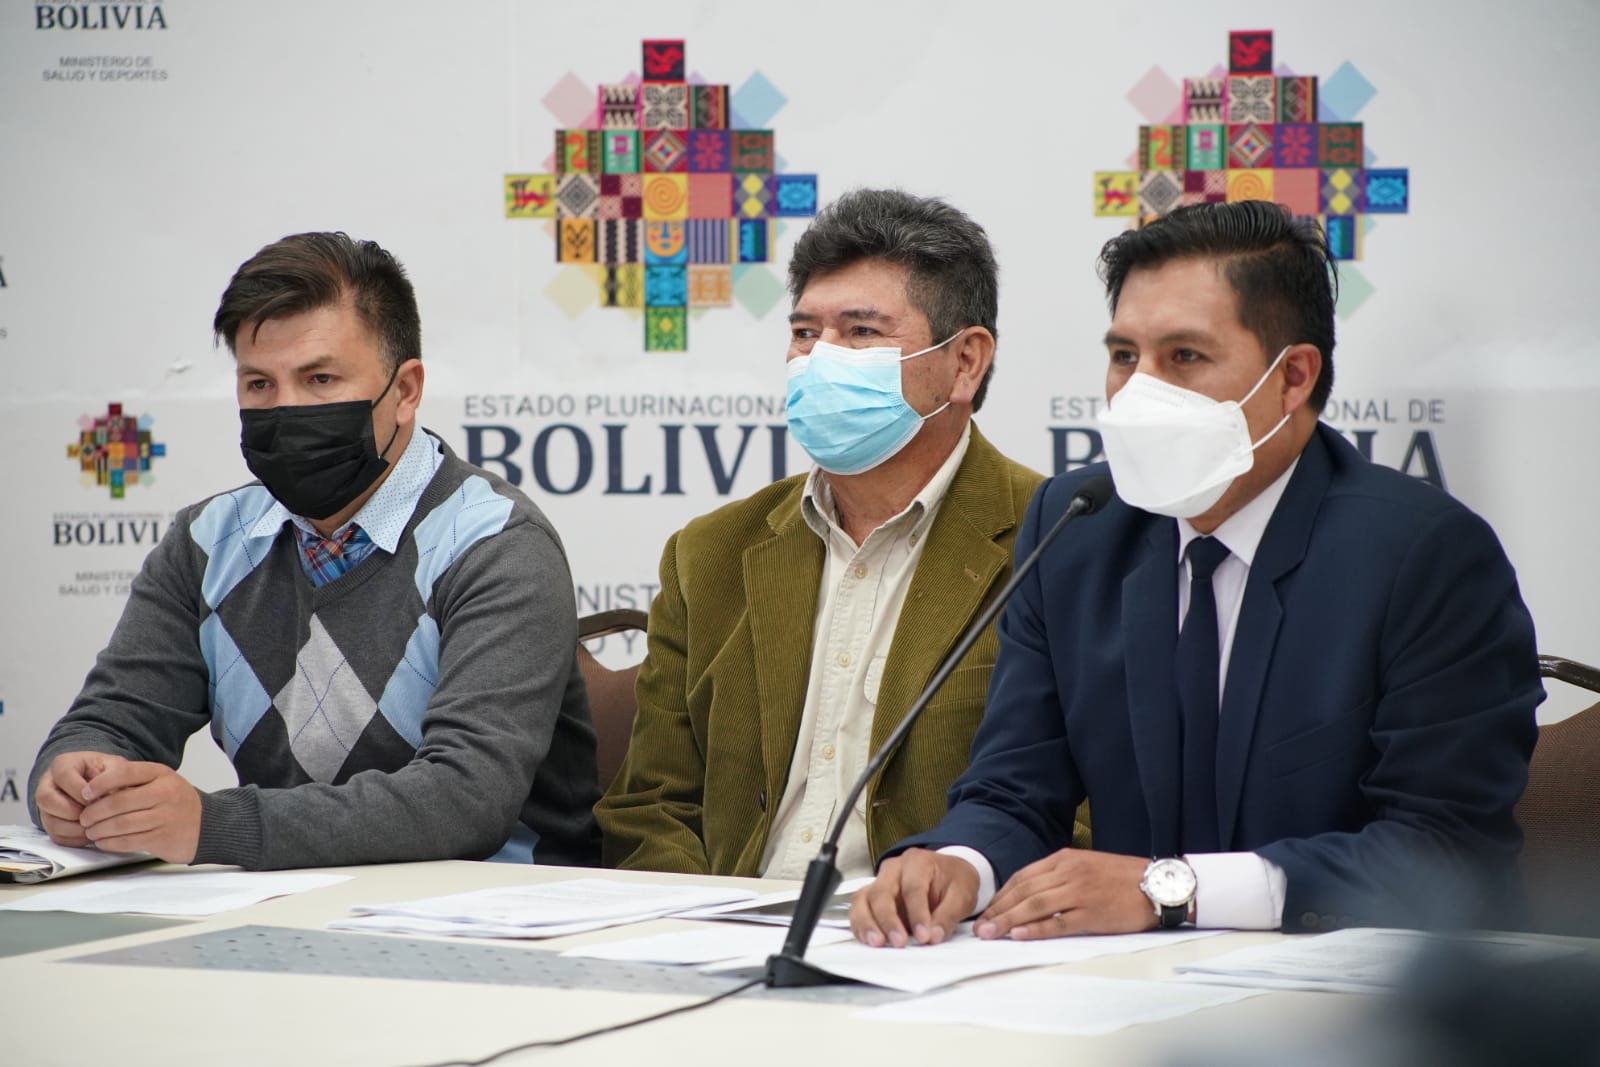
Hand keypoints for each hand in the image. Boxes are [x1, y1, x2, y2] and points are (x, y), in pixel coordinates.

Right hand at [34, 751, 120, 846]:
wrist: (104, 784)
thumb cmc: (107, 774)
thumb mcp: (114, 766)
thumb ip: (113, 776)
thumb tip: (108, 796)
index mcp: (62, 765)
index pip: (64, 776)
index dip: (81, 790)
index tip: (98, 797)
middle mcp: (48, 785)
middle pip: (47, 800)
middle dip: (73, 811)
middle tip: (95, 814)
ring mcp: (47, 807)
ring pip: (51, 822)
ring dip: (76, 828)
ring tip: (97, 825)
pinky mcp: (51, 824)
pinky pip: (57, 837)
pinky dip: (76, 839)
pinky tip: (93, 833)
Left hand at [77, 760, 201, 863]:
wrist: (206, 824)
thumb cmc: (176, 802)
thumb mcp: (161, 781)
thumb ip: (133, 782)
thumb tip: (94, 791)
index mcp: (161, 774)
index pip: (124, 773)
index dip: (99, 783)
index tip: (84, 793)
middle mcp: (164, 793)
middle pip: (118, 802)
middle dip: (93, 813)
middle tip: (84, 818)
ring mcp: (164, 817)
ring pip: (120, 824)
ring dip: (98, 830)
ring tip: (91, 831)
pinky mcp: (161, 838)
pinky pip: (127, 841)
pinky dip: (110, 843)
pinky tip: (103, 841)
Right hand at [849, 848, 977, 947]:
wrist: (948, 874)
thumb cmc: (953, 881)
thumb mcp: (962, 895)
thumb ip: (948, 915)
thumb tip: (934, 935)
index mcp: (917, 862)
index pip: (912, 887)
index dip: (917, 913)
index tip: (924, 936)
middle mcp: (893, 869)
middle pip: (882, 892)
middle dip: (888, 920)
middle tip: (899, 942)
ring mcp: (879, 882)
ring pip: (863, 899)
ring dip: (868, 923)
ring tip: (877, 943)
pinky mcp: (872, 897)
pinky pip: (859, 909)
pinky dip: (861, 926)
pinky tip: (869, 940)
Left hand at [975, 849, 1155, 939]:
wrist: (1158, 883)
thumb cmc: (1122, 877)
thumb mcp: (1086, 866)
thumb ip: (1059, 876)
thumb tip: (1030, 893)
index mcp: (1064, 859)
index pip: (1023, 877)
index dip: (1001, 895)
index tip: (986, 911)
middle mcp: (1068, 872)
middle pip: (1023, 892)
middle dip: (998, 910)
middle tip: (979, 927)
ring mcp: (1079, 892)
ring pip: (1035, 906)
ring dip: (1009, 921)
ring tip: (991, 934)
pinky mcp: (1092, 913)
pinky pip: (1058, 922)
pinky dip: (1036, 929)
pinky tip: (1019, 936)